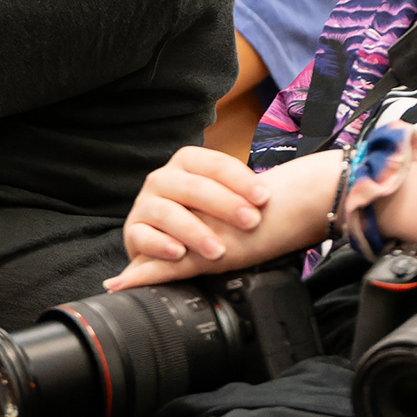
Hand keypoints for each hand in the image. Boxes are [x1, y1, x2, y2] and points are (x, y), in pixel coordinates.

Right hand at [105, 147, 336, 291]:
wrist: (167, 239)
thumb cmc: (204, 218)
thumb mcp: (225, 202)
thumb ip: (243, 194)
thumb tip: (282, 193)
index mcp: (187, 162)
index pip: (214, 163)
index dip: (240, 180)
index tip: (265, 199)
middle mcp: (164, 178)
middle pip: (193, 186)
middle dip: (224, 205)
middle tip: (251, 224)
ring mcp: (147, 203)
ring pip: (167, 211)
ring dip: (194, 230)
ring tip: (217, 250)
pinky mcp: (134, 230)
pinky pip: (142, 235)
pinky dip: (160, 245)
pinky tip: (178, 254)